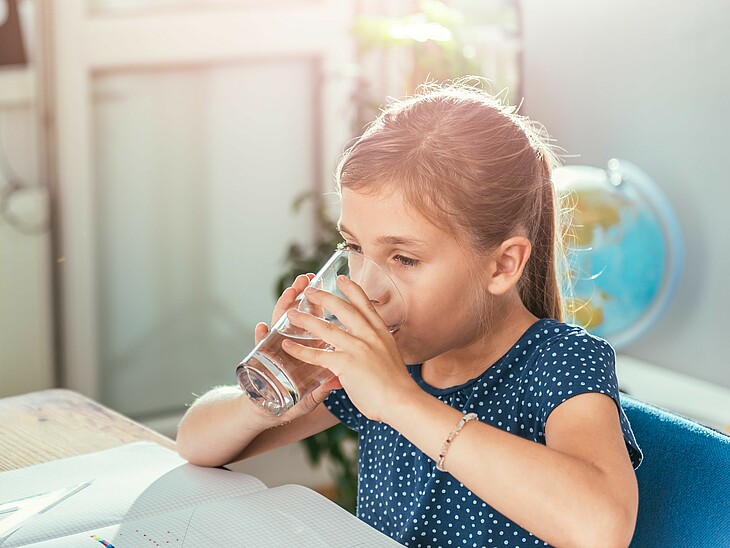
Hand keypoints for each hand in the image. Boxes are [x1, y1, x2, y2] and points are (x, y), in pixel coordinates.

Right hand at [251, 273, 341, 422]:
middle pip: (296, 312)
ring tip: (289, 294)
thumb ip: (327, 382)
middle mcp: (290, 342)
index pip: (315, 317)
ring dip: (282, 307)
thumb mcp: (315, 391)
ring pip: (278, 322)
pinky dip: (260, 337)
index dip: (321, 302)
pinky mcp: (262, 361)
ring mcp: (275, 348)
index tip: (326, 286)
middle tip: (305, 280)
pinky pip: (259, 347)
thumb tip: (341, 377)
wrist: (270, 411)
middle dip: (300, 294)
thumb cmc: (294, 400)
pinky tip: (262, 328)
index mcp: (308, 345)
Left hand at [282, 276, 417, 423]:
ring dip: (306, 320)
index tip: (343, 279)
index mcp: (381, 333)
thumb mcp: (390, 358)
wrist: (402, 402)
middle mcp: (369, 336)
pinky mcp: (346, 364)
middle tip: (310, 290)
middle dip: (324, 297)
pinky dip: (300, 350)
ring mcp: (357, 348)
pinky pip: (317, 355)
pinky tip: (287, 346)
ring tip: (291, 314)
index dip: (353, 290)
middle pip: (343, 310)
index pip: (365, 305)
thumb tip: (369, 353)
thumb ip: (377, 351)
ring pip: (326, 328)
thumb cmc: (398, 386)